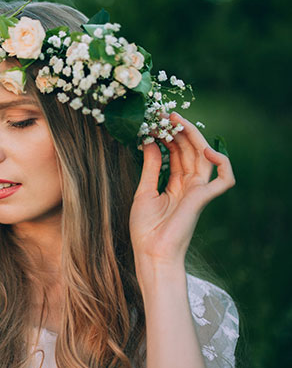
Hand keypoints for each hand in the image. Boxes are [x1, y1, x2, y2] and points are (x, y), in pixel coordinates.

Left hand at [129, 112, 234, 282]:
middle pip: (191, 151)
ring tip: (176, 121)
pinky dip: (222, 163)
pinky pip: (225, 179)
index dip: (168, 136)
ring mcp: (198, 191)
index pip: (177, 153)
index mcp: (175, 184)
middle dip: (179, 131)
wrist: (150, 254)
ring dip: (193, 137)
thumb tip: (148, 142)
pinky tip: (206, 149)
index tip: (155, 121)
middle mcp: (190, 185)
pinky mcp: (203, 199)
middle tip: (165, 114)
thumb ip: (150, 167)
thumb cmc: (145, 228)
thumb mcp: (144, 191)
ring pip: (204, 157)